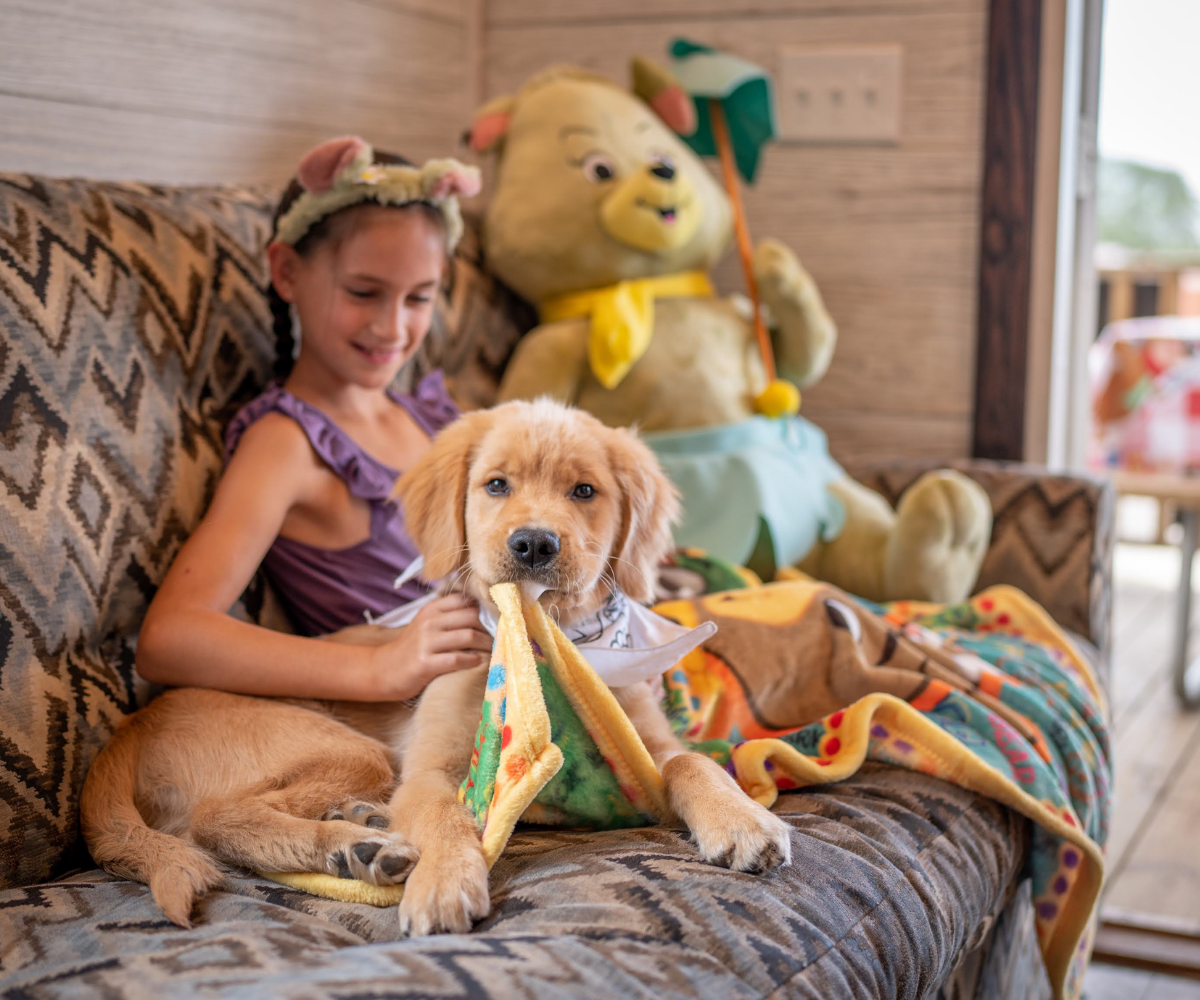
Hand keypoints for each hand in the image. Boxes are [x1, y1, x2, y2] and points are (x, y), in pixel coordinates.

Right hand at [372, 594, 491, 699]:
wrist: (382, 670)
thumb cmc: (411, 648)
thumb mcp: (425, 624)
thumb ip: (447, 616)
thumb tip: (480, 611)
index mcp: (431, 609)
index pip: (464, 600)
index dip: (483, 609)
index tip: (494, 619)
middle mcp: (429, 622)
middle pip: (471, 617)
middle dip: (488, 628)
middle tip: (496, 637)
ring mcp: (426, 642)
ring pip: (467, 636)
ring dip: (485, 644)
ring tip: (492, 650)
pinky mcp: (425, 663)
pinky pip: (457, 659)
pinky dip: (473, 660)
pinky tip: (478, 662)